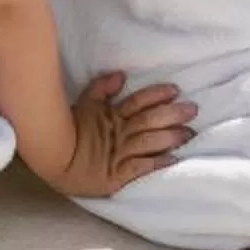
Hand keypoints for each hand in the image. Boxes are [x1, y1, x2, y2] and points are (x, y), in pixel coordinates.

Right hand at [42, 72, 194, 198]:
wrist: (56, 157)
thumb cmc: (70, 128)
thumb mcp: (85, 102)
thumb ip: (103, 88)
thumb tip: (121, 75)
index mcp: (113, 115)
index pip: (139, 101)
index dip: (157, 95)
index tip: (176, 90)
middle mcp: (120, 132)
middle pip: (150, 120)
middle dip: (173, 114)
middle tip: (194, 110)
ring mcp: (120, 153)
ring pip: (149, 141)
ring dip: (170, 137)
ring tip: (190, 133)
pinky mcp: (118, 174)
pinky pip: (141, 167)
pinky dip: (157, 162)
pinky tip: (173, 159)